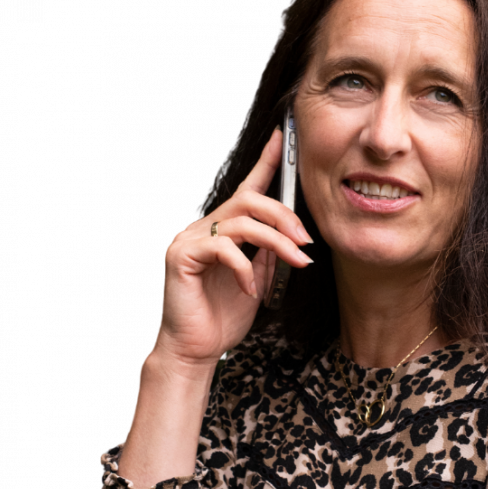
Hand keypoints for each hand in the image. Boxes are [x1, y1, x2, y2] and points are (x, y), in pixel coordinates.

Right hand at [151, 127, 313, 368]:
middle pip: (249, 200)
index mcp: (223, 229)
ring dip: (277, 242)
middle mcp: (204, 227)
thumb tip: (290, 237)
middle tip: (306, 241)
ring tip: (295, 263)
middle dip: (285, 217)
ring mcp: (189, 239)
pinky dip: (245, 269)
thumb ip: (267, 255)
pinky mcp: (181, 256)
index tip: (283, 137)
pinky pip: (224, 249)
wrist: (195, 350)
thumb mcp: (256, 280)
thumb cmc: (221, 317)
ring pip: (242, 222)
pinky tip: (250, 290)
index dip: (265, 160)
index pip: (246, 188)